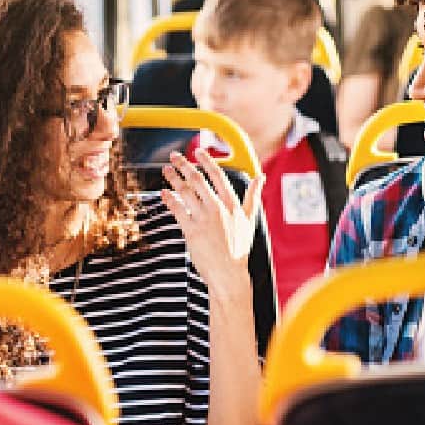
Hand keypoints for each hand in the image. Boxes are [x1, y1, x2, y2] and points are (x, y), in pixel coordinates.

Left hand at [160, 149, 264, 289]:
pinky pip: (177, 209)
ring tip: (166, 170)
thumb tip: (261, 177)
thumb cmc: (239, 249)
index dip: (206, 161)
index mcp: (232, 204)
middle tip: (174, 156)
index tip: (197, 152)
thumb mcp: (250, 220)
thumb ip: (253, 196)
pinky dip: (169, 199)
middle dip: (184, 165)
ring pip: (185, 192)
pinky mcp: (191, 230)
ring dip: (174, 178)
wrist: (228, 273)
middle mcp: (218, 208)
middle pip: (198, 179)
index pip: (218, 175)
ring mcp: (204, 219)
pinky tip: (164, 192)